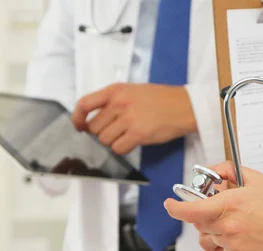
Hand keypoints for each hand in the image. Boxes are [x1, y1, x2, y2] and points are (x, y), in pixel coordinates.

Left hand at [71, 83, 196, 153]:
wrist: (185, 106)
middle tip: (116, 132)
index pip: (85, 103)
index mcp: (116, 90)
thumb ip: (113, 102)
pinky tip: (133, 142)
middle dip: (102, 133)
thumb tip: (94, 120)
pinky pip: (118, 148)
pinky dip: (123, 148)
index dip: (77, 118)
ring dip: (113, 142)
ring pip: (105, 140)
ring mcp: (128, 119)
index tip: (79, 126)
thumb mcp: (133, 91)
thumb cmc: (161, 99)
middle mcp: (119, 103)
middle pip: (94, 127)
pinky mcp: (138, 134)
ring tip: (127, 135)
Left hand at [164, 161, 262, 250]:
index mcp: (229, 205)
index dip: (176, 209)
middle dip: (204, 219)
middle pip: (199, 227)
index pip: (191, 211)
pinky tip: (243, 241)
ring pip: (210, 243)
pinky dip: (229, 249)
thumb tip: (212, 172)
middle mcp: (228, 227)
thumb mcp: (255, 179)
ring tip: (235, 229)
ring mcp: (234, 246)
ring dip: (216, 236)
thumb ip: (229, 171)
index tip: (170, 205)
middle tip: (222, 214)